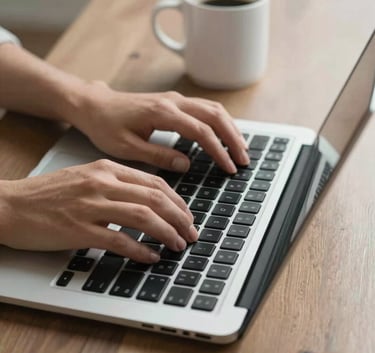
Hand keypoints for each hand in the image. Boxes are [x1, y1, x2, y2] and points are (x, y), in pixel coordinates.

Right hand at [0, 159, 197, 262]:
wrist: (10, 204)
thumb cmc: (49, 193)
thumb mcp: (87, 177)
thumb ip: (117, 185)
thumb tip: (149, 201)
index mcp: (107, 169)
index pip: (154, 183)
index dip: (177, 201)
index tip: (187, 215)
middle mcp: (102, 183)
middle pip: (154, 199)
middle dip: (179, 218)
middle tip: (191, 233)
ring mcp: (90, 205)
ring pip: (143, 217)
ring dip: (167, 233)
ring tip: (178, 245)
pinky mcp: (78, 229)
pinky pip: (118, 240)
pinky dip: (140, 250)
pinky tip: (151, 257)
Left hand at [70, 82, 249, 173]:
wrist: (94, 105)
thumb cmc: (106, 126)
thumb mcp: (127, 147)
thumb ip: (158, 155)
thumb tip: (186, 164)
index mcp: (162, 113)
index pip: (201, 131)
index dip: (218, 151)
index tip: (229, 168)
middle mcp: (173, 101)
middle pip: (215, 115)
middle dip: (233, 138)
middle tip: (244, 160)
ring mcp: (175, 99)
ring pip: (213, 109)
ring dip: (230, 128)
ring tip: (241, 149)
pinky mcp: (173, 101)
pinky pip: (204, 108)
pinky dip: (219, 121)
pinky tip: (224, 134)